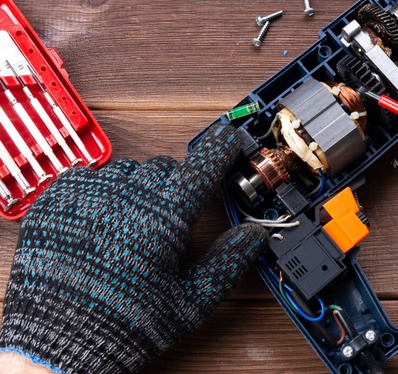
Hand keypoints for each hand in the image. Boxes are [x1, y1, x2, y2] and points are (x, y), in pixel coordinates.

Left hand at [0, 125, 266, 373]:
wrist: (60, 341)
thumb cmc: (126, 324)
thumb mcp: (190, 302)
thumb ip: (227, 262)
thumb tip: (255, 235)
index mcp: (166, 218)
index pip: (203, 165)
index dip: (220, 149)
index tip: (227, 140)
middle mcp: (129, 196)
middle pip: (166, 167)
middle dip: (175, 185)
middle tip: (170, 217)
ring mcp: (91, 194)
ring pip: (128, 170)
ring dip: (138, 187)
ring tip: (132, 223)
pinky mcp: (57, 199)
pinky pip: (89, 176)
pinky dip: (101, 190)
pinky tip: (102, 219)